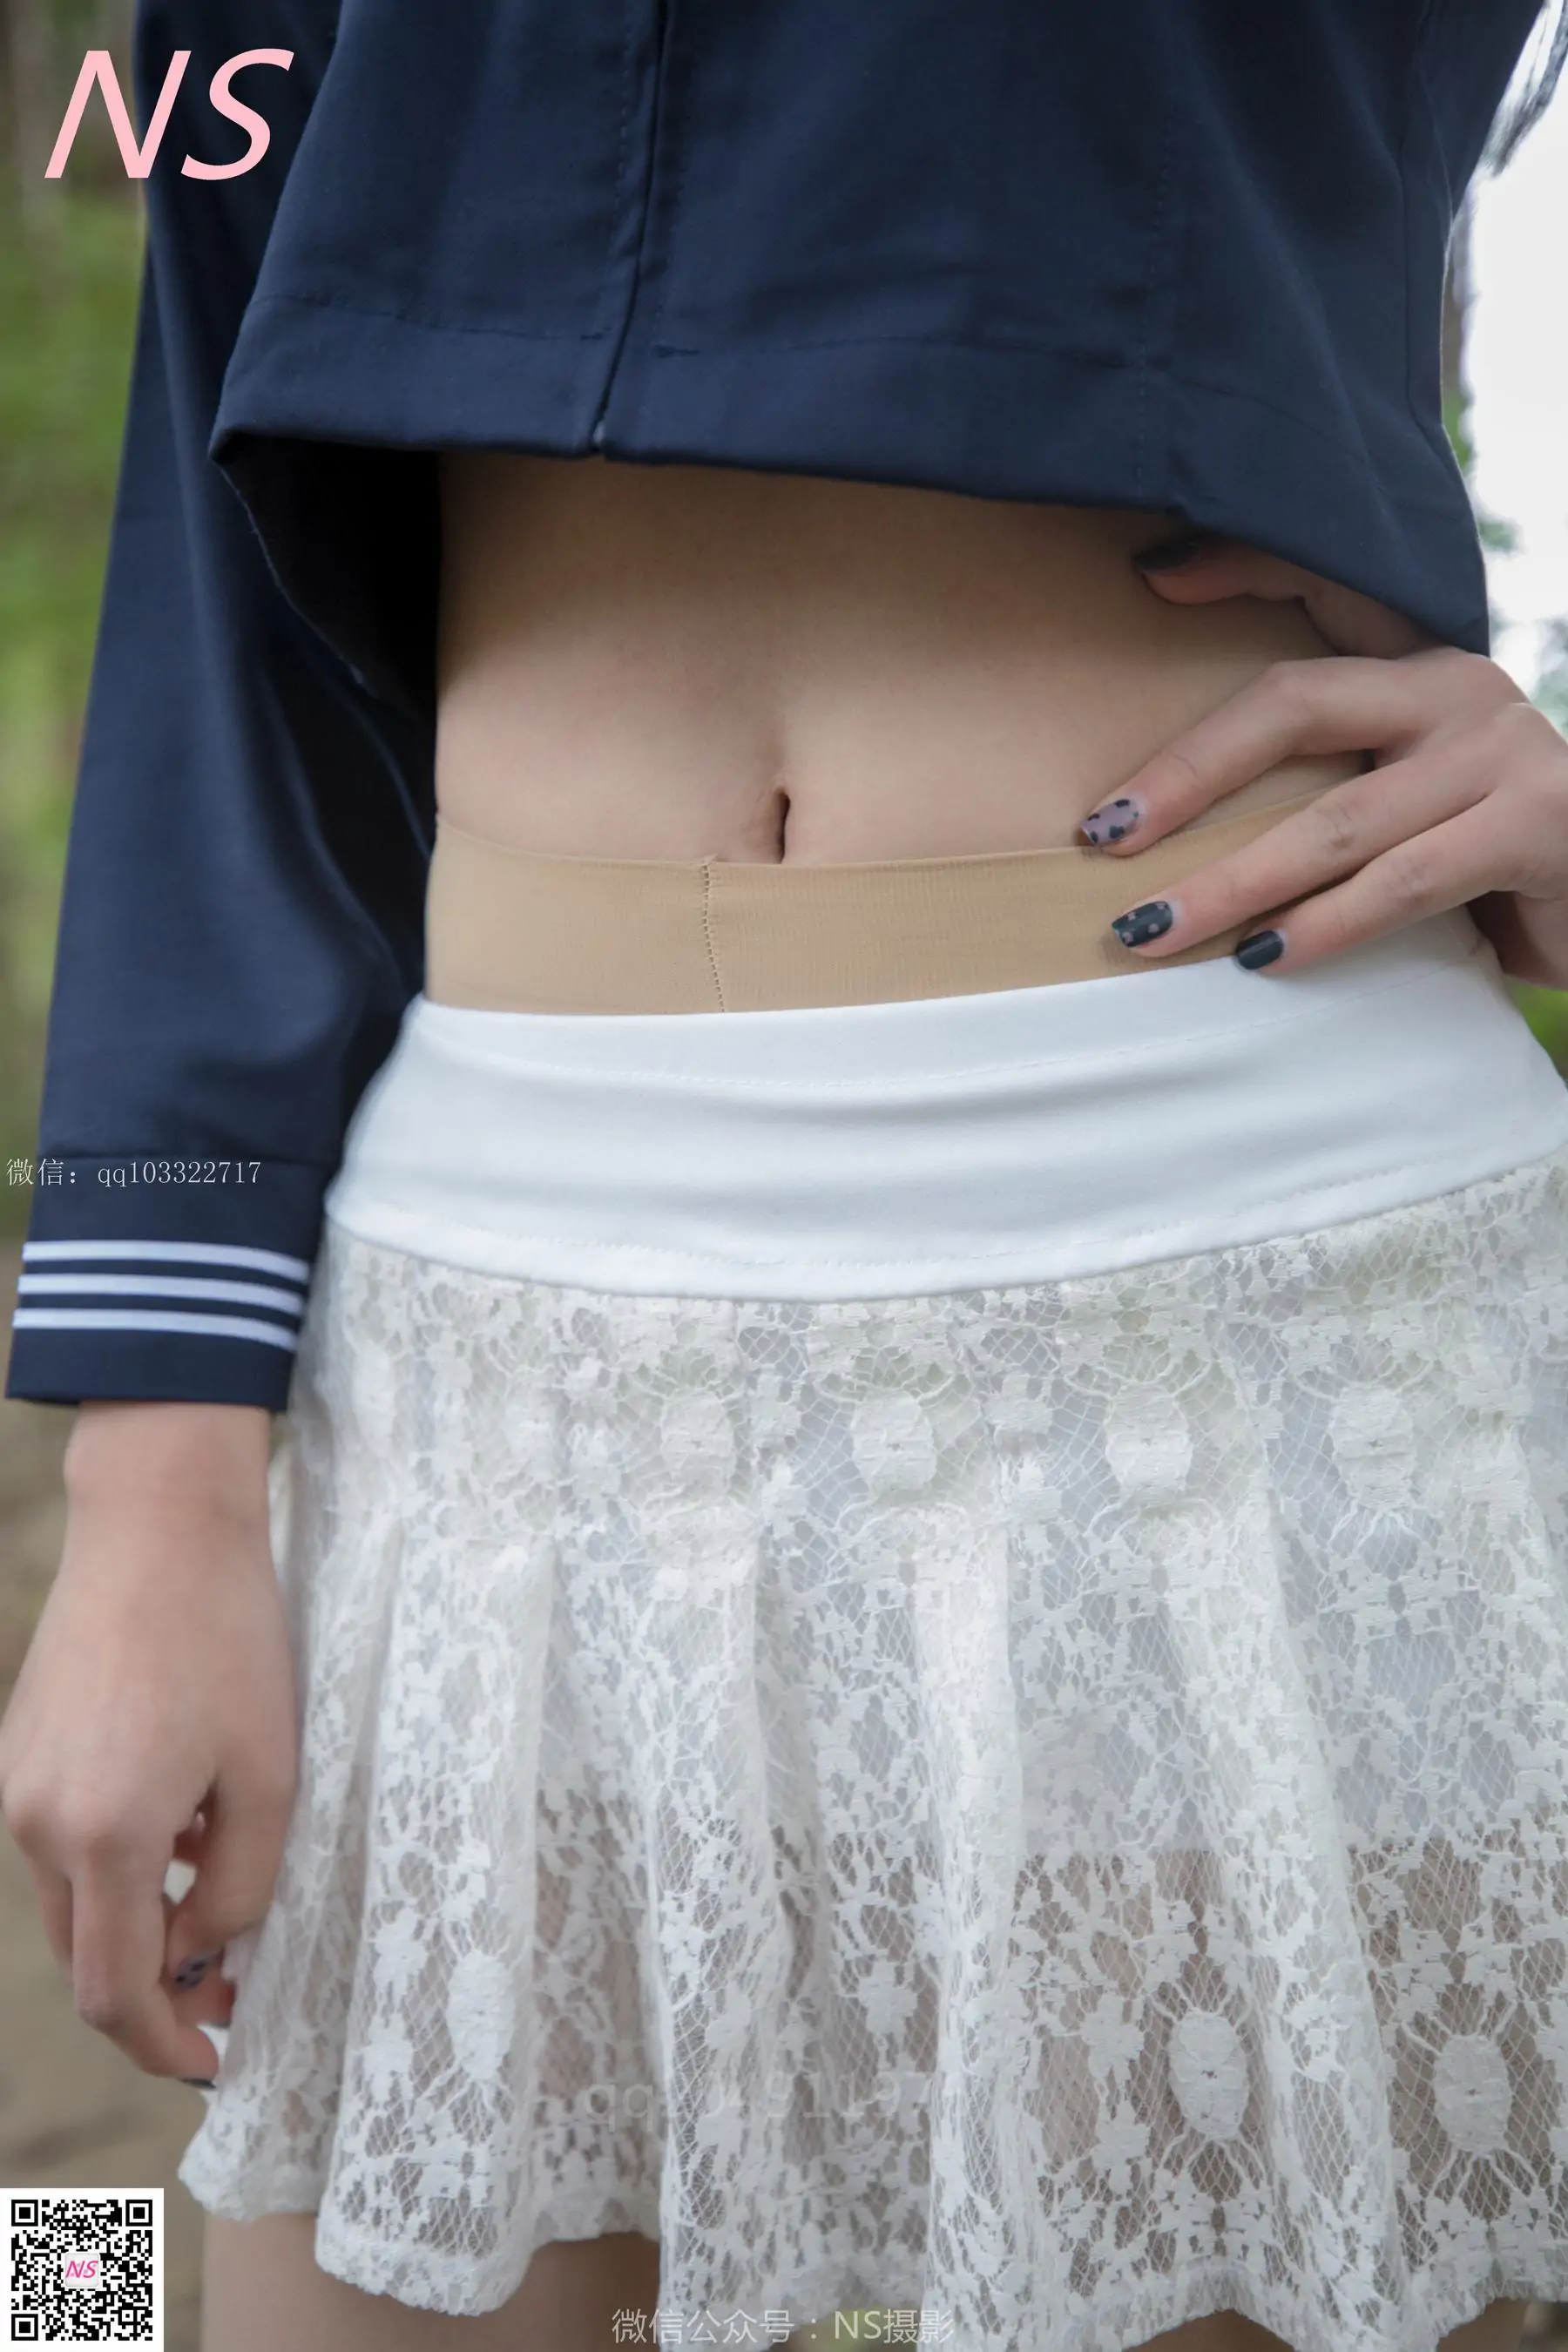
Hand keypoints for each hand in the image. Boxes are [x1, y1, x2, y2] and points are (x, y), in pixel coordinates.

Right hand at [0, 1402, 293, 2086]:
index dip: (167, 2045)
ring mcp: (15, 1788)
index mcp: (104, 1837)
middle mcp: (37, 1824)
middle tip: (234, 1991)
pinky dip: (116, 1869)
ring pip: (72, 1906)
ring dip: (138, 1925)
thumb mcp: (269, 1774)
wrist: (158, 1525)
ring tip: (220, 1897)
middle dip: (157, 1992)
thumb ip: (240, 1887)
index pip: (118, 1995)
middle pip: (87, 1960)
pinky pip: (62, 1848)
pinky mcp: (18, 1755)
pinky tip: (183, 1831)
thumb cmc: (228, 1639)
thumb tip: (206, 1953)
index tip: (219, 2060)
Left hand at [1080, 532, 1567, 986]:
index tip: (1146, 598)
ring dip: (1233, 884)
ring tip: (1154, 932)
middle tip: (1103, 842)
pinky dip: (1327, 924)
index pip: (1297, 640)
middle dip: (1186, 780)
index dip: (1227, 601)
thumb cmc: (1485, 870)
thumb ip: (1317, 800)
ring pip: (1337, 820)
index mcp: (1413, 673)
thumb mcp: (1396, 816)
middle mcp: (1456, 690)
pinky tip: (1266, 958)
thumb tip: (1162, 839)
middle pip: (1295, 706)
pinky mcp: (1536, 821)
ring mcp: (1502, 750)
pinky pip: (1405, 878)